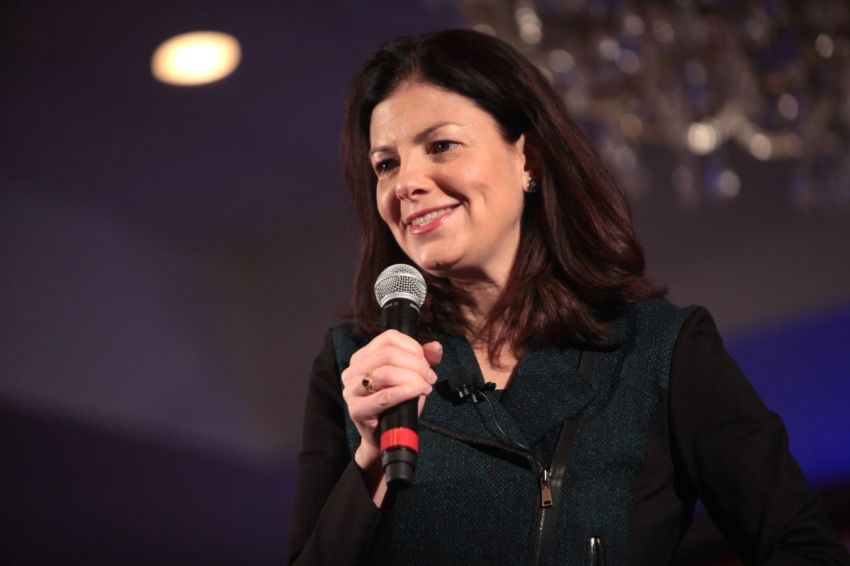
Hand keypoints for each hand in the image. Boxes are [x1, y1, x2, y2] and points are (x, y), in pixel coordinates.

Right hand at [341, 330, 441, 485]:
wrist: (385, 438)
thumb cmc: (397, 405)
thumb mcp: (412, 377)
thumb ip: (424, 360)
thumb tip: (436, 347)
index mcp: (363, 357)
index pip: (389, 338)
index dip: (413, 347)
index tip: (426, 362)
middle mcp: (353, 370)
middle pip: (388, 354)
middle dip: (416, 364)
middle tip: (429, 377)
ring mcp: (351, 390)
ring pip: (386, 373)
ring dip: (413, 378)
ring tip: (425, 386)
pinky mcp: (356, 409)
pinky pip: (385, 396)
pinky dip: (405, 392)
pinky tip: (418, 392)